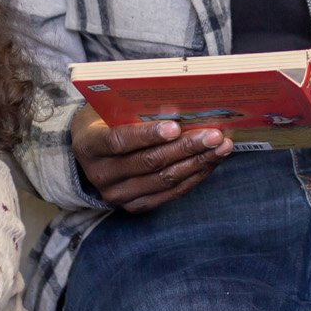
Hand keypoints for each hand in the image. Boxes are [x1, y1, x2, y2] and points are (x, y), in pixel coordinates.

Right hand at [71, 105, 231, 212]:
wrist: (91, 152)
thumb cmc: (106, 120)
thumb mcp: (110, 109)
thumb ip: (135, 108)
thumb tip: (179, 104)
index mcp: (89, 145)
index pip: (119, 141)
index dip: (148, 135)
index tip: (176, 126)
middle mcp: (101, 174)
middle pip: (149, 163)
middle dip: (186, 147)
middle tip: (214, 135)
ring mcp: (117, 195)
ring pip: (164, 180)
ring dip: (197, 162)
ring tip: (221, 147)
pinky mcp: (134, 206)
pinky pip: (170, 194)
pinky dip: (194, 177)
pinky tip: (211, 162)